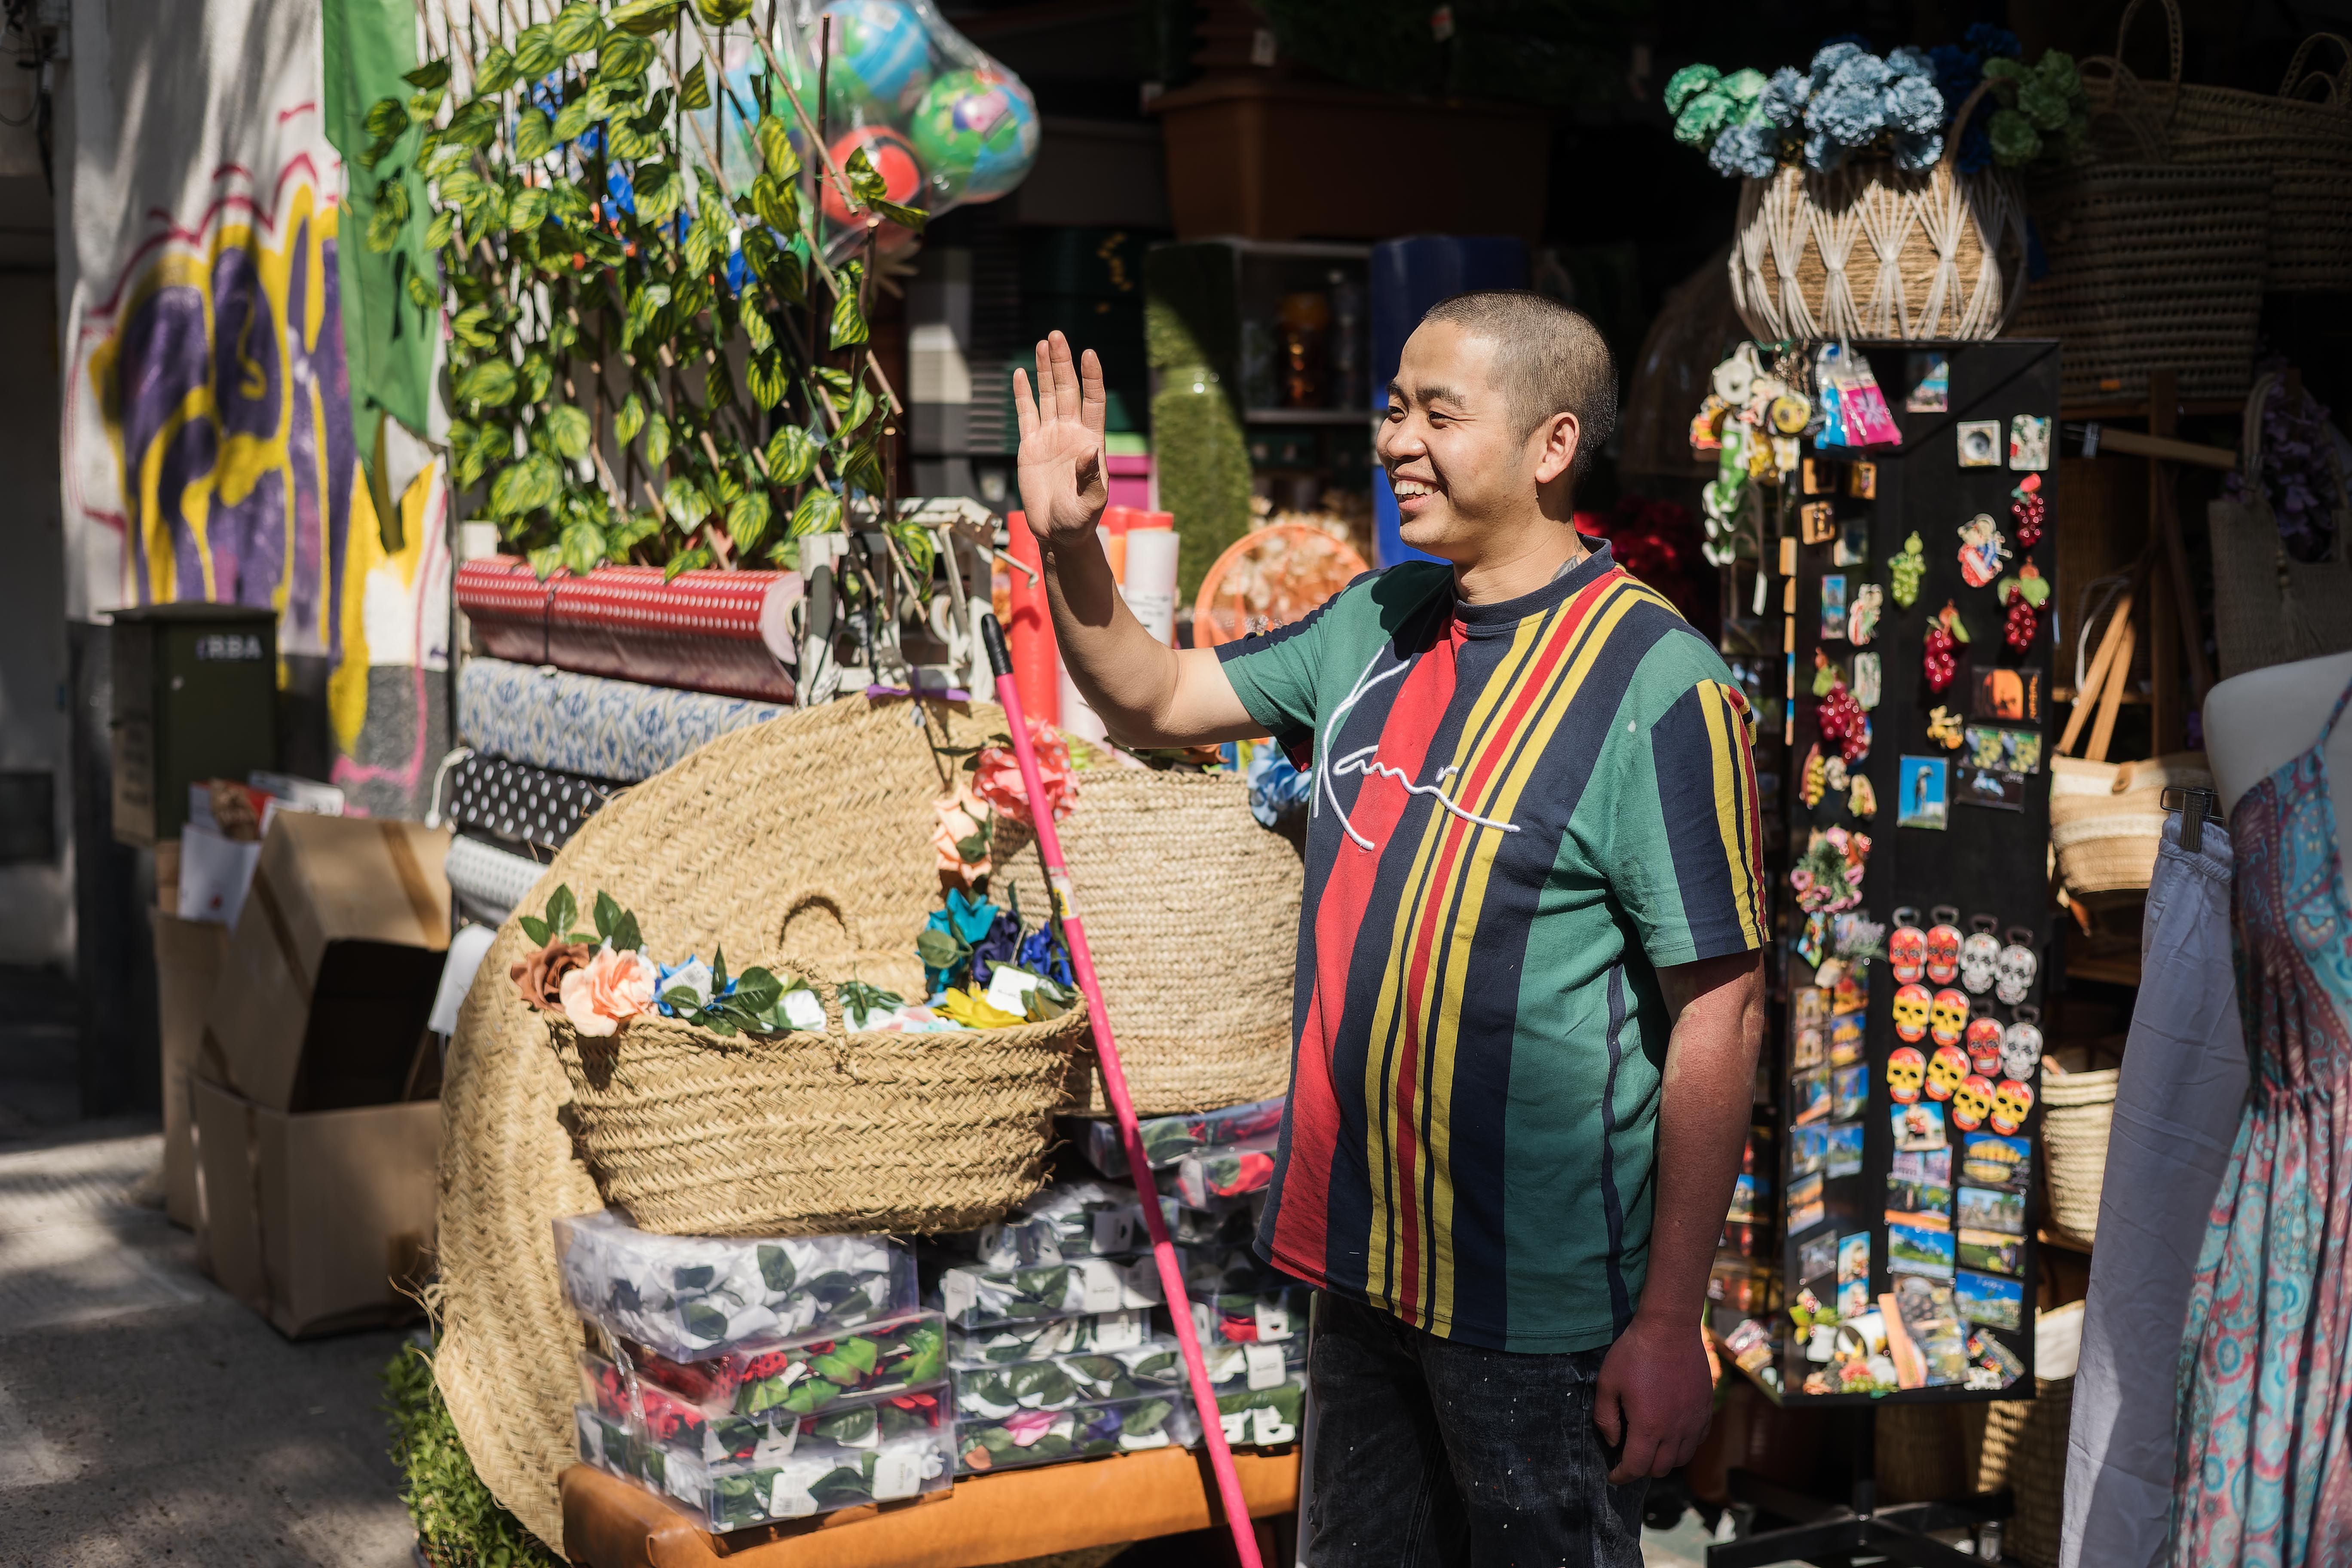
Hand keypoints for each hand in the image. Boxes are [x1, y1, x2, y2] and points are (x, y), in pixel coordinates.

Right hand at [1013, 330, 1108, 544]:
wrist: (1057, 533)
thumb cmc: (1080, 520)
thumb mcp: (1090, 502)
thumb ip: (1090, 478)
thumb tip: (1090, 450)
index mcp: (1091, 441)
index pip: (1094, 401)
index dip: (1092, 377)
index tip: (1089, 354)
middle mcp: (1071, 433)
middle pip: (1068, 390)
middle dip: (1063, 363)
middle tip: (1056, 336)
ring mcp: (1049, 437)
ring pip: (1047, 396)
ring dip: (1045, 370)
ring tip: (1043, 343)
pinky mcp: (1029, 446)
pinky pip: (1026, 414)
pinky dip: (1023, 394)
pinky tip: (1020, 374)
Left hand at [1592, 1313, 1713, 1483]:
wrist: (1670, 1328)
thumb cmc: (1634, 1353)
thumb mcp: (1607, 1383)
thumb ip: (1606, 1418)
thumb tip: (1613, 1442)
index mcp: (1648, 1427)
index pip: (1636, 1467)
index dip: (1622, 1477)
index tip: (1613, 1476)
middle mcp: (1675, 1430)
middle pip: (1660, 1468)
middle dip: (1641, 1469)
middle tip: (1629, 1458)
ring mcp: (1694, 1420)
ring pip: (1681, 1458)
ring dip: (1664, 1460)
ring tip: (1650, 1448)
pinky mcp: (1706, 1409)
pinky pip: (1697, 1440)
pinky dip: (1684, 1445)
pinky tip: (1672, 1434)